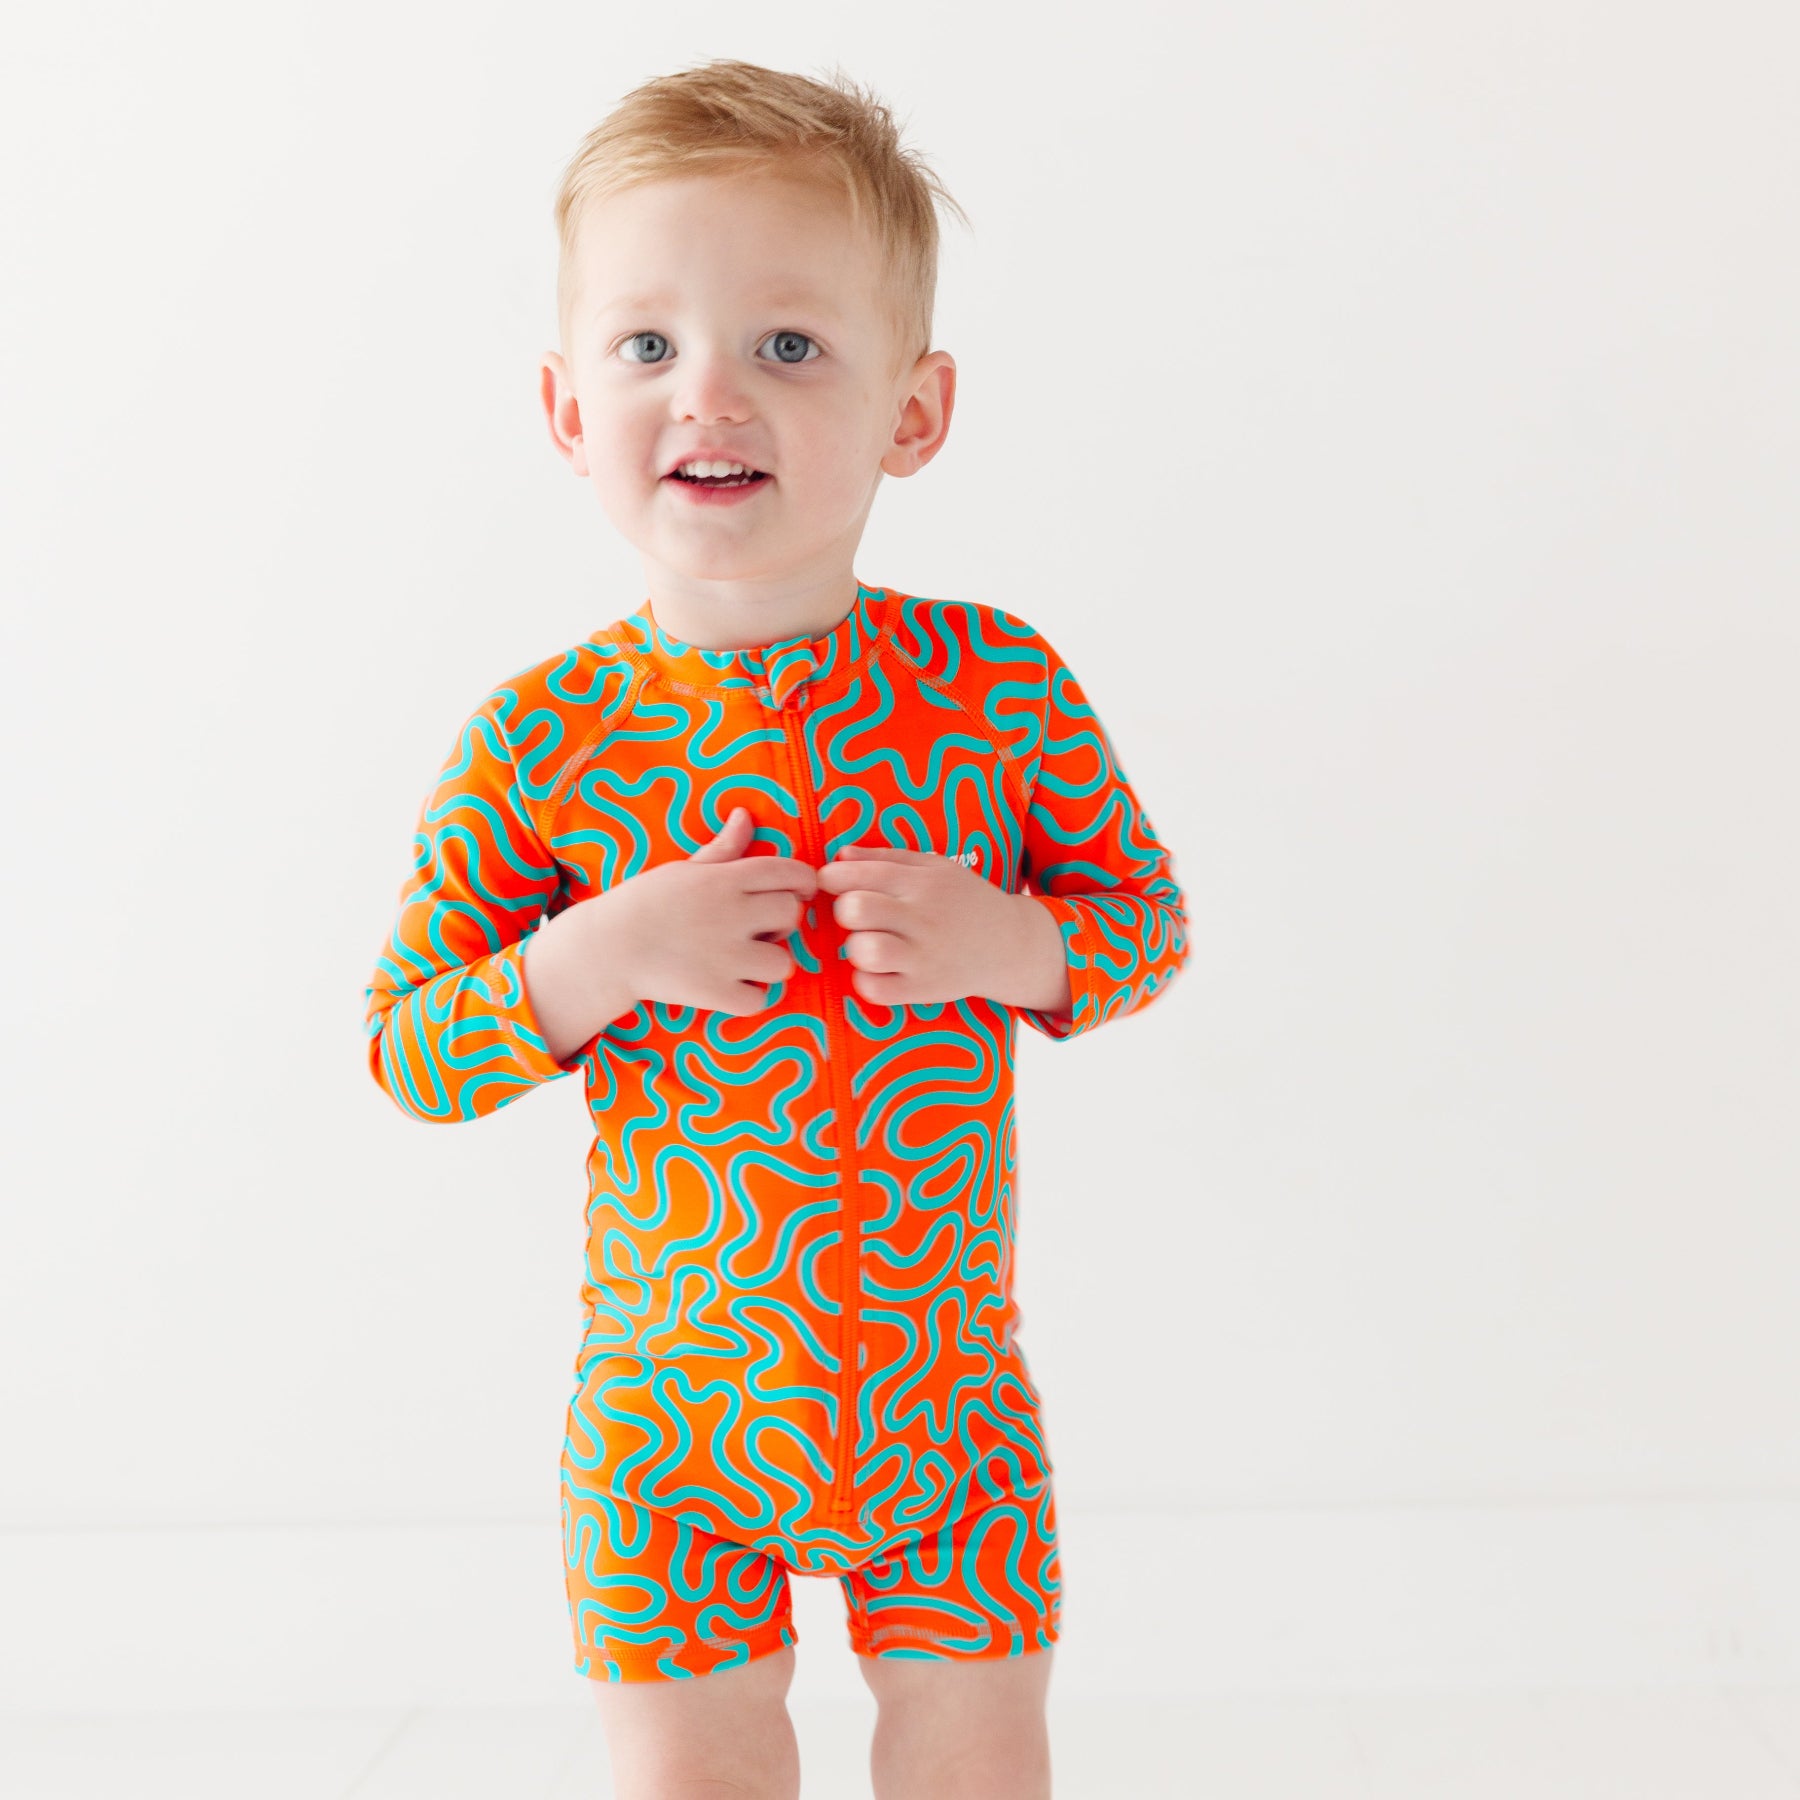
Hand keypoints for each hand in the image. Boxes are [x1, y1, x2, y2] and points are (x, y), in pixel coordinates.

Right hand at [603, 806, 816, 1016]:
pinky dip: (749, 997)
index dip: (802, 882)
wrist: (606, 949)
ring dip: (768, 963)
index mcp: (725, 880)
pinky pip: (760, 999)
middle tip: (756, 928)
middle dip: (781, 921)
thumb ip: (724, 848)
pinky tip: (731, 987)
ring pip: (783, 962)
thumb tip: (746, 815)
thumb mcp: (684, 869)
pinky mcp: (717, 993)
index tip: (797, 891)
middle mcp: (732, 915)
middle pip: (792, 914)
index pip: (791, 873)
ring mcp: (726, 957)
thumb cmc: (645, 903)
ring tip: (743, 961)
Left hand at [813, 841, 1036, 1008]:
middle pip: (856, 909)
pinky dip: (867, 981)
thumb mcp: (933, 868)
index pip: (856, 873)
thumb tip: (839, 855)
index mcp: (921, 881)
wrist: (1010, 944)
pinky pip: (874, 990)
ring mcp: (924, 957)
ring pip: (865, 951)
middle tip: (858, 917)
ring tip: (870, 944)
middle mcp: (923, 917)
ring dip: (856, 947)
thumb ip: (884, 858)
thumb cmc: (963, 901)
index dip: (832, 878)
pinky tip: (879, 971)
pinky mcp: (924, 989)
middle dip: (844, 910)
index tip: (834, 883)